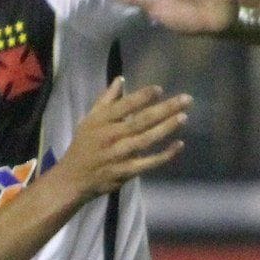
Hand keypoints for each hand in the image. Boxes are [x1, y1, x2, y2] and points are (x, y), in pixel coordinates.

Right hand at [54, 78, 190, 198]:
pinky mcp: (125, 172)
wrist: (73, 179)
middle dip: (165, 109)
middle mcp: (111, 136)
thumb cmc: (83, 146)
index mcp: (101, 121)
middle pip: (141, 121)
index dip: (142, 97)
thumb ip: (106, 100)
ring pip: (146, 140)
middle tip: (186, 99)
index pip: (124, 105)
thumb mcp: (89, 120)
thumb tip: (121, 80)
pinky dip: (164, 155)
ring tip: (184, 117)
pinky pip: (148, 163)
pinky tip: (179, 144)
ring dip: (166, 128)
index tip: (160, 89)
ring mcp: (119, 155)